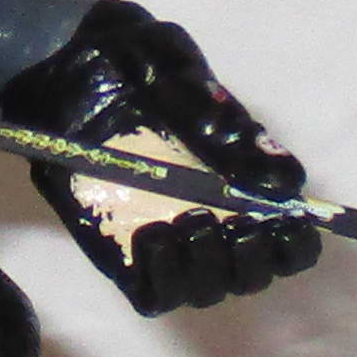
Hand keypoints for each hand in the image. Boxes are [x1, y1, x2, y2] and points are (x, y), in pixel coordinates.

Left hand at [0, 1, 320, 314]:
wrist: (62, 63)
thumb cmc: (133, 63)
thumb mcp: (186, 82)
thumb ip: (232, 131)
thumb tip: (287, 184)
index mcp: (244, 183)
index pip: (291, 241)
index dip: (294, 244)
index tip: (281, 224)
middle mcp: (213, 220)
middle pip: (251, 274)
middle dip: (249, 260)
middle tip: (226, 221)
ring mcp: (168, 241)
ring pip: (206, 288)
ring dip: (206, 268)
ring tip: (183, 222)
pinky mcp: (121, 254)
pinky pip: (152, 293)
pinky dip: (160, 278)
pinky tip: (150, 237)